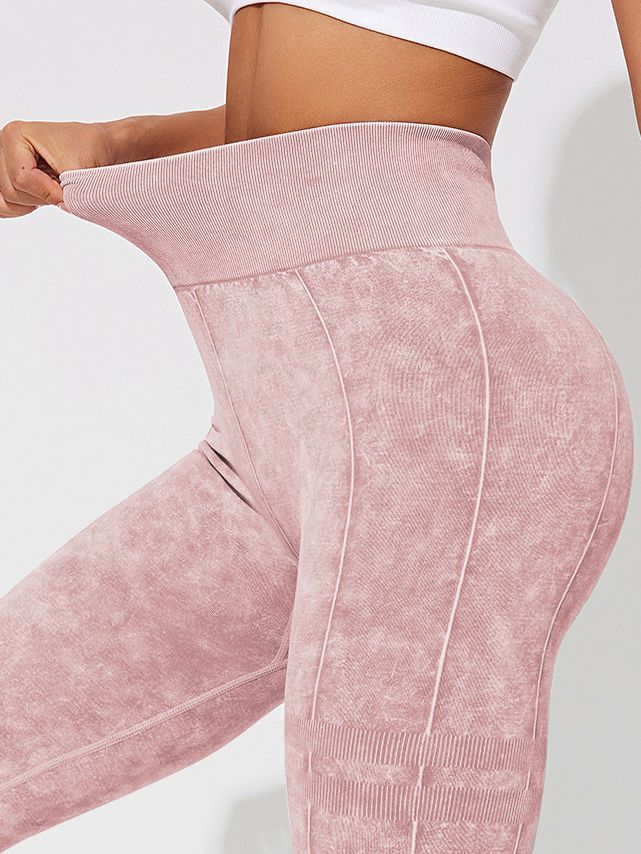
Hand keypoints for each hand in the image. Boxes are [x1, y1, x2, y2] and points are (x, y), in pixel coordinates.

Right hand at [0, 120, 118, 217]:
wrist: (98, 147)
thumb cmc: (90, 153)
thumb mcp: (77, 176)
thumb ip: (58, 196)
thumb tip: (50, 210)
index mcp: (15, 135)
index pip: (21, 179)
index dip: (49, 192)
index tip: (67, 186)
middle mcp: (3, 145)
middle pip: (11, 191)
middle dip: (41, 197)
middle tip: (60, 185)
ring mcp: (3, 161)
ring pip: (7, 200)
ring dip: (33, 202)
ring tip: (51, 188)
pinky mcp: (6, 175)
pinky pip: (5, 203)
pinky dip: (23, 206)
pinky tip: (39, 198)